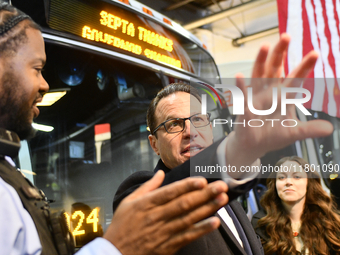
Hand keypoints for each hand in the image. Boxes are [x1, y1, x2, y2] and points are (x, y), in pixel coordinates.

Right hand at [104, 170, 227, 254]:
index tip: (202, 180)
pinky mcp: (168, 245)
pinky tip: (215, 222)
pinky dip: (201, 229)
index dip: (187, 186)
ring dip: (208, 208)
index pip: (170, 192)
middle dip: (205, 194)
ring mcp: (163, 232)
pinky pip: (187, 236)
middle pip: (184, 204)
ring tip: (222, 199)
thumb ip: (148, 187)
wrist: (114, 253)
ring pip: (189, 218)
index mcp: (146, 204)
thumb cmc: (122, 226)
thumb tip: (160, 173)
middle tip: (221, 186)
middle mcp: (156, 216)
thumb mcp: (129, 202)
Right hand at [226, 33, 332, 169]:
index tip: (315, 53)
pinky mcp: (245, 107)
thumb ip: (309, 129)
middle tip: (286, 36)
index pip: (296, 78)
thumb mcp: (293, 132)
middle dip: (280, 53)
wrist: (254, 145)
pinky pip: (243, 95)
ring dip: (261, 61)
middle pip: (276, 68)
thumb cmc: (272, 135)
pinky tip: (240, 76)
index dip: (304, 66)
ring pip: (259, 75)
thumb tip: (330, 129)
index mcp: (284, 96)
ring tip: (264, 46)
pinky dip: (241, 86)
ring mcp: (256, 97)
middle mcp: (270, 92)